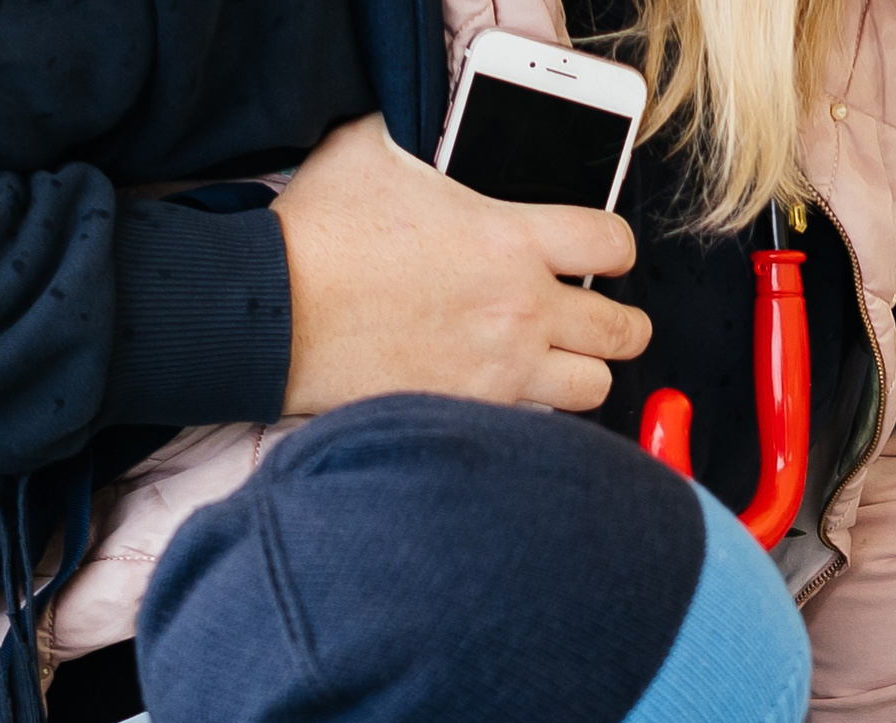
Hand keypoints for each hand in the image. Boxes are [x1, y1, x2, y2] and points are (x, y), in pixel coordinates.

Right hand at [275, 114, 652, 414]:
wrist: (271, 312)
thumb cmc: (316, 234)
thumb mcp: (368, 153)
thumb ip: (416, 141)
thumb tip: (412, 125)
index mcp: (511, 238)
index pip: (614, 243)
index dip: (618, 248)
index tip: (607, 255)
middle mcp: (522, 309)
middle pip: (624, 331)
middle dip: (623, 327)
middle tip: (605, 324)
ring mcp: (502, 368)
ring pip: (593, 388)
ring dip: (583, 374)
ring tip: (561, 363)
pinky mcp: (472, 412)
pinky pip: (535, 424)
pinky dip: (532, 412)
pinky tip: (509, 392)